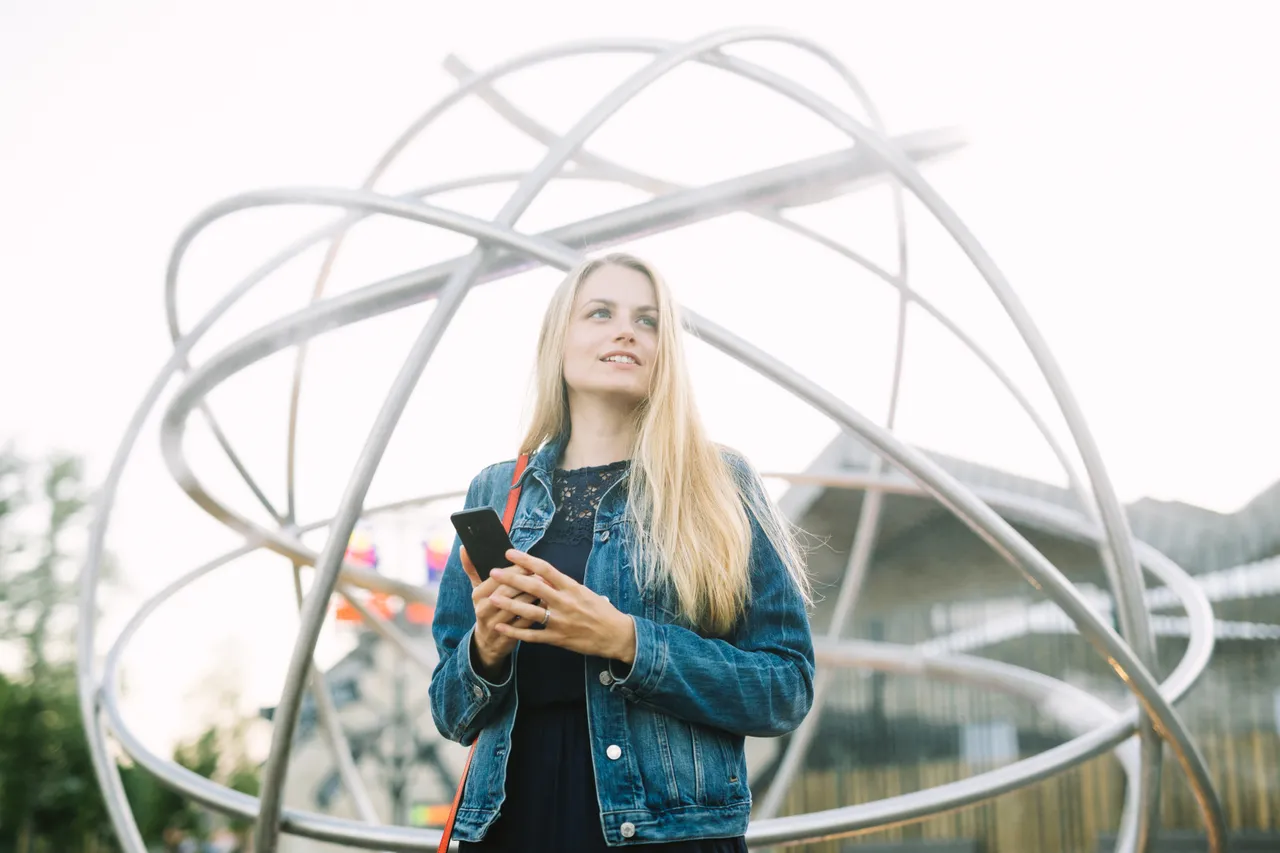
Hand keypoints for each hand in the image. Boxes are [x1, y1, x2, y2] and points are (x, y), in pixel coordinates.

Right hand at [459, 546, 538, 678]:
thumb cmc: (487, 608)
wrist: (488, 642)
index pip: (497, 578)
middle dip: (526, 581)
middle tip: (541, 573)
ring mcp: (495, 624)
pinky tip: (545, 603)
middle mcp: (483, 610)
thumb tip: (463, 547)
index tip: (528, 562)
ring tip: (546, 586)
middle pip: (507, 591)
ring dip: (533, 595)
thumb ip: (472, 569)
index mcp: (477, 595)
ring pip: (518, 606)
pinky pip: (525, 622)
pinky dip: (536, 611)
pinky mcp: (508, 637)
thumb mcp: (478, 590)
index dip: (514, 570)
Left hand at [489, 549, 636, 663]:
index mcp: (571, 587)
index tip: (509, 553)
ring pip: (530, 611)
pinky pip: (533, 635)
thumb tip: (541, 575)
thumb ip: (562, 585)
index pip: (545, 569)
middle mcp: (565, 602)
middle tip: (493, 571)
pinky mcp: (558, 639)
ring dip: (510, 604)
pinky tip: (501, 627)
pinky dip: (515, 631)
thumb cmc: (601, 610)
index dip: (526, 560)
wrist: (616, 635)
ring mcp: (561, 621)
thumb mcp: (584, 592)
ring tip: (492, 597)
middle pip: (534, 587)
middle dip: (512, 579)